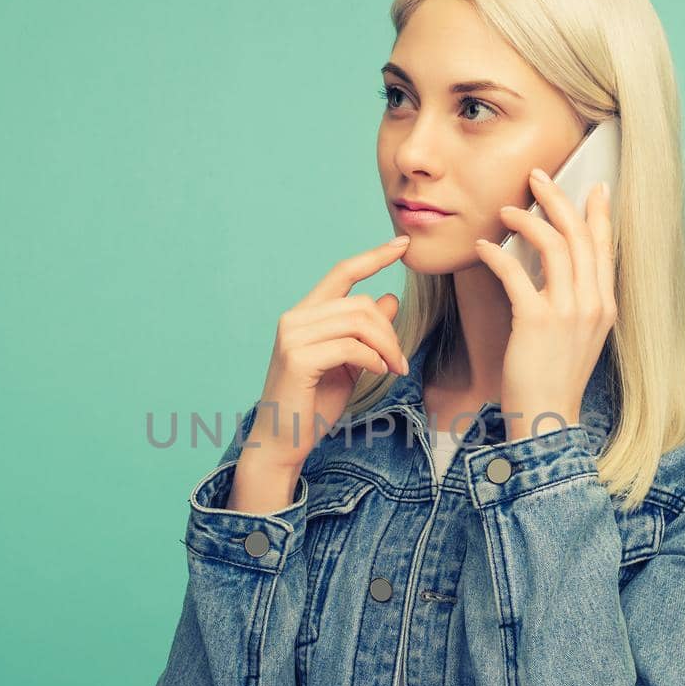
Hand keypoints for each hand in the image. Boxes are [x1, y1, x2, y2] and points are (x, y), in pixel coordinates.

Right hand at [245, 234, 412, 469]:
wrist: (282, 442)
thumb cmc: (313, 404)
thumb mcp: (349, 363)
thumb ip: (365, 332)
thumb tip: (389, 298)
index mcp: (305, 314)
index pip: (342, 272)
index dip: (374, 256)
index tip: (402, 244)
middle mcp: (294, 318)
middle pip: (359, 303)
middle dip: (389, 331)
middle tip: (401, 362)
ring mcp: (293, 336)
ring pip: (358, 322)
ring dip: (386, 347)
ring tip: (394, 369)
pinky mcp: (297, 358)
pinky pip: (350, 346)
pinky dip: (373, 358)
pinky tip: (380, 373)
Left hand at [472, 168, 615, 442]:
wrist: (547, 419)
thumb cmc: (555, 379)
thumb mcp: (578, 336)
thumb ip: (576, 301)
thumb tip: (563, 268)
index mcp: (605, 305)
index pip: (605, 247)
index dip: (598, 212)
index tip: (594, 186)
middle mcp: (593, 303)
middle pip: (579, 235)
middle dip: (558, 198)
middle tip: (537, 176)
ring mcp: (568, 312)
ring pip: (554, 246)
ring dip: (527, 220)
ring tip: (505, 211)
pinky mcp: (536, 322)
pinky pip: (517, 273)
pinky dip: (498, 254)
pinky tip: (483, 246)